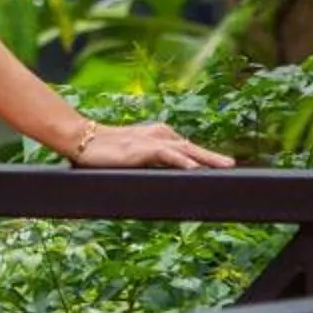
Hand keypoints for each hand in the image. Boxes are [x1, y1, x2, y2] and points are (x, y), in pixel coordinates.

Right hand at [72, 120, 234, 169]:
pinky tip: (196, 168)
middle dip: (212, 157)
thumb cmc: (101, 151)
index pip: (185, 147)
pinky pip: (169, 155)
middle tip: (232, 165)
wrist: (80, 138)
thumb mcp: (130, 156)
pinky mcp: (142, 148)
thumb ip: (146, 162)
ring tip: (225, 166)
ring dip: (207, 158)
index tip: (219, 165)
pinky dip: (183, 161)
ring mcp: (151, 140)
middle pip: (191, 147)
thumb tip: (160, 177)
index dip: (202, 156)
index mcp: (156, 135)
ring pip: (186, 149)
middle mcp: (158, 135)